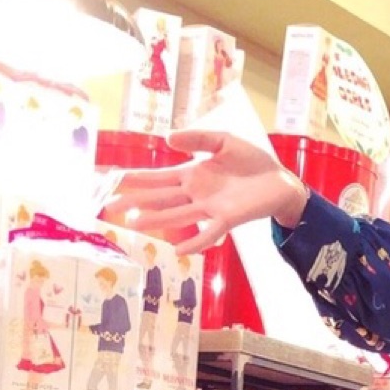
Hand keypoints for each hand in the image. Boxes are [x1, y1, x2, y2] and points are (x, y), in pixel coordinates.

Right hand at [102, 131, 308, 254]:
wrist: (280, 181)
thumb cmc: (252, 162)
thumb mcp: (223, 141)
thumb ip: (197, 139)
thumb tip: (167, 138)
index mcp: (192, 175)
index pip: (158, 178)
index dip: (135, 179)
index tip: (112, 181)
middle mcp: (196, 194)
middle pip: (160, 198)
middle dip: (135, 201)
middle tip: (110, 207)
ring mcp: (210, 208)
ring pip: (177, 215)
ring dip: (157, 220)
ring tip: (135, 225)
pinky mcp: (228, 218)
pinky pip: (208, 232)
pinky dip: (194, 241)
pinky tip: (178, 250)